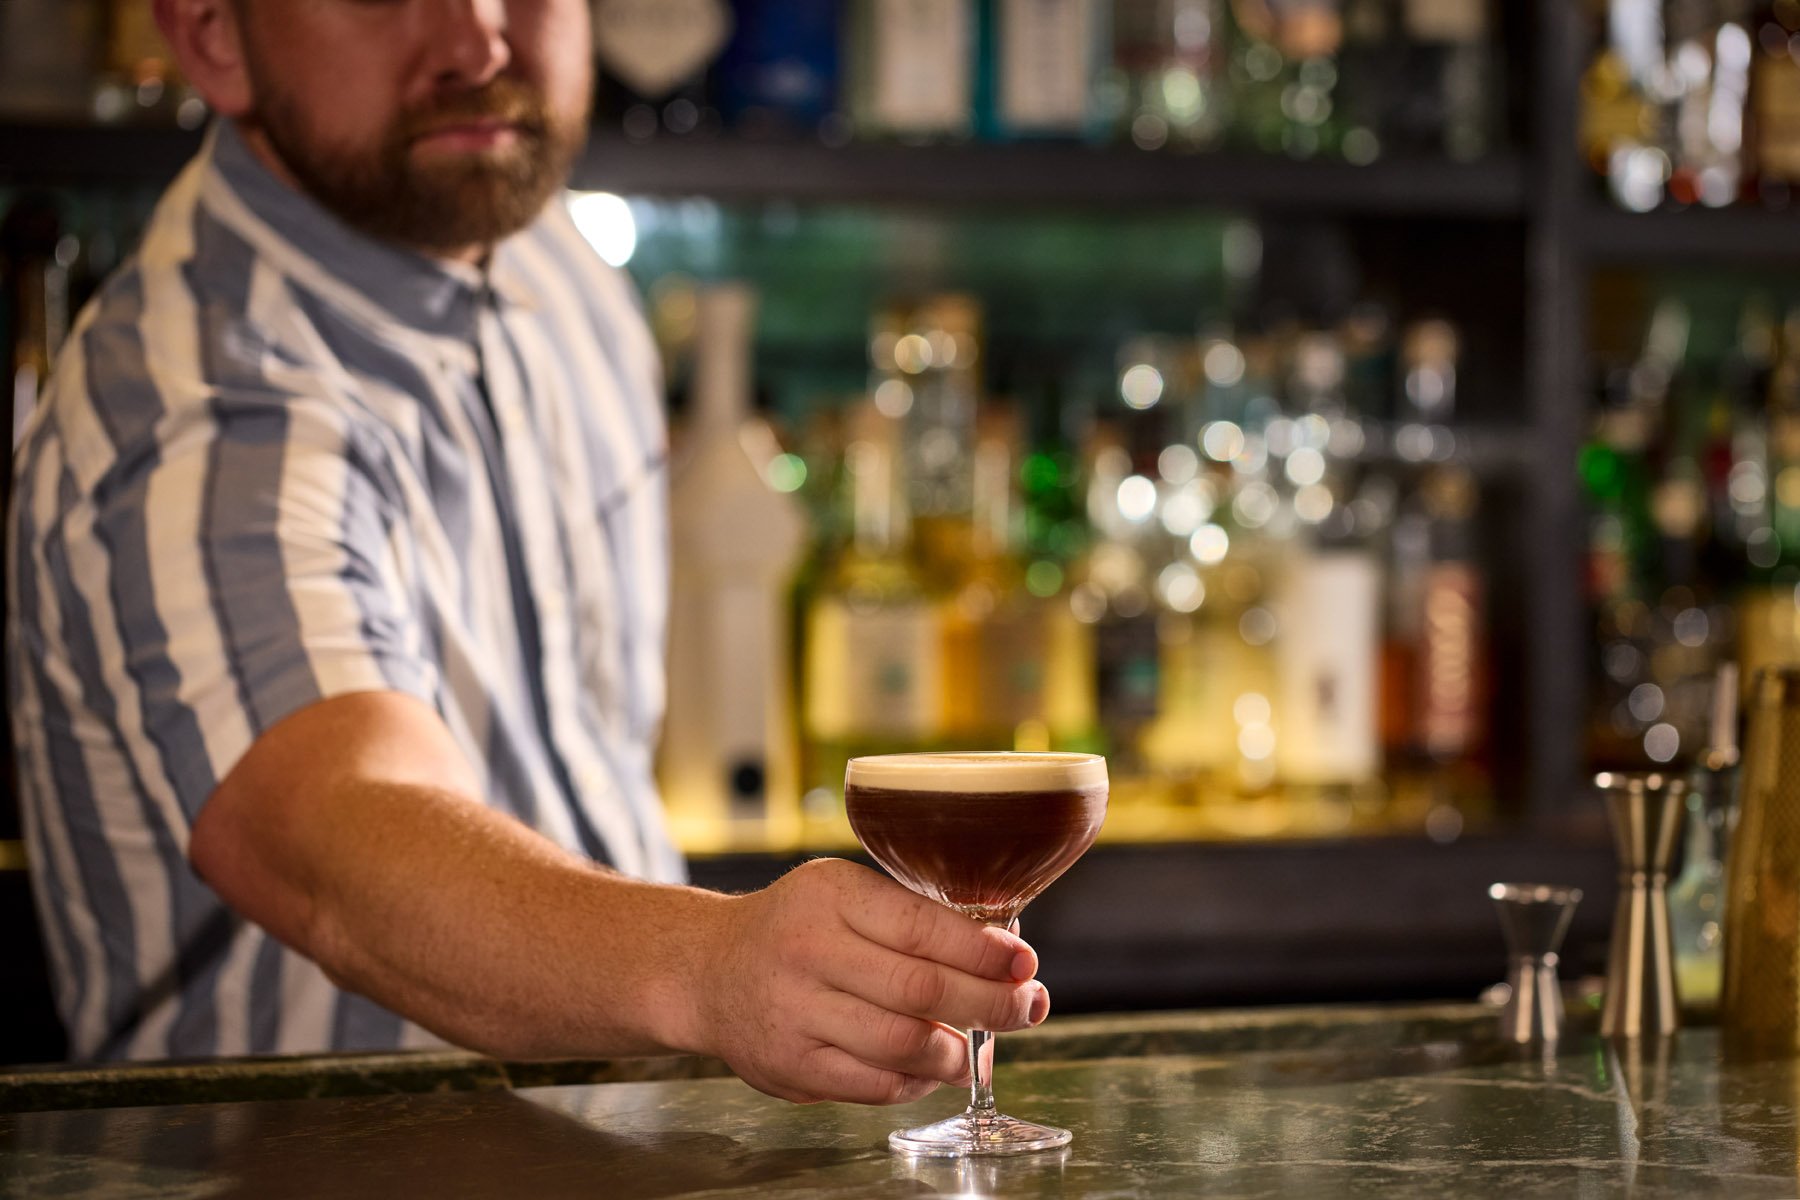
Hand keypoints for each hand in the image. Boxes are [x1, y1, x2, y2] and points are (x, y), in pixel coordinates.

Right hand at [691, 858, 1048, 1105]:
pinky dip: (916, 1081)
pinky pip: (874, 1084)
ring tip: (976, 1047)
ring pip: (901, 1044)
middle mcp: (809, 952)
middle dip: (989, 1004)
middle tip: (1026, 1009)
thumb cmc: (796, 927)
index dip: (984, 951)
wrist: (708, 970)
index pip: (923, 928)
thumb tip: (1004, 952)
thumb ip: (913, 918)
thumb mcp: (843, 894)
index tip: (1023, 963)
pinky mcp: (791, 1066)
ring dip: (955, 1051)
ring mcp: (796, 1012)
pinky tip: (931, 1068)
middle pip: (920, 990)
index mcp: (831, 896)